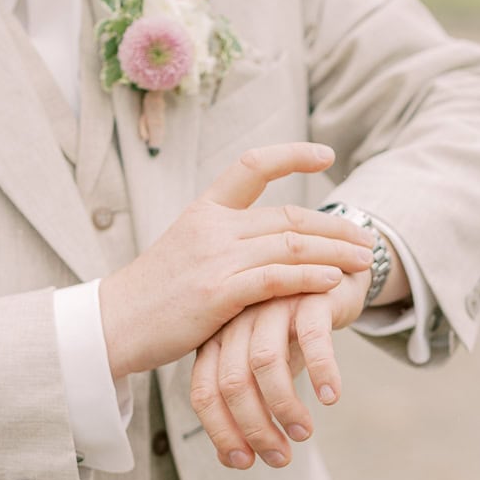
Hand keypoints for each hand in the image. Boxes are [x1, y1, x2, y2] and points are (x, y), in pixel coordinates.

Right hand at [99, 142, 376, 378]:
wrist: (113, 325)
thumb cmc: (155, 296)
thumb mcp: (188, 251)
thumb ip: (227, 242)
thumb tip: (270, 242)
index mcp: (205, 209)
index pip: (252, 164)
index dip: (292, 154)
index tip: (327, 155)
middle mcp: (212, 225)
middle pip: (289, 215)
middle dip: (335, 226)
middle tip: (366, 237)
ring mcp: (214, 258)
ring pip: (290, 245)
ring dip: (335, 252)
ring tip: (363, 262)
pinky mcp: (216, 293)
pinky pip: (275, 278)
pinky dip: (309, 278)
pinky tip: (333, 282)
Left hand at [189, 269, 370, 469]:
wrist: (336, 269)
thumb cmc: (294, 326)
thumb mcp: (268, 365)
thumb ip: (248, 402)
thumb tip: (233, 460)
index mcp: (219, 335)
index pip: (205, 389)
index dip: (220, 430)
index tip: (243, 463)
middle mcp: (239, 318)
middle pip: (232, 381)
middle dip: (254, 428)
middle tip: (280, 457)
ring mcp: (271, 302)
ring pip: (265, 362)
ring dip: (285, 406)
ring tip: (304, 433)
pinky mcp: (308, 291)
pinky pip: (312, 338)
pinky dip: (321, 372)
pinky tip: (331, 397)